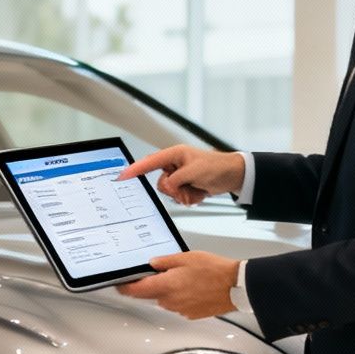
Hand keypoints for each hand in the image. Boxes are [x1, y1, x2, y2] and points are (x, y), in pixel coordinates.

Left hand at [116, 251, 240, 319]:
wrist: (236, 286)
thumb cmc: (214, 270)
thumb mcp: (187, 258)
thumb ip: (165, 261)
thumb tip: (153, 264)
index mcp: (166, 286)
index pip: (136, 291)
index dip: (125, 288)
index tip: (120, 284)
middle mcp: (170, 301)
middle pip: (152, 295)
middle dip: (154, 285)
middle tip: (166, 271)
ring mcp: (180, 310)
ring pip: (167, 300)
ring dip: (170, 291)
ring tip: (187, 278)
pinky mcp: (191, 315)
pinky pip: (180, 306)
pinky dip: (182, 297)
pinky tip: (194, 287)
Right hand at [117, 145, 245, 205]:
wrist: (233, 176)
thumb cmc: (216, 166)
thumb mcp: (194, 172)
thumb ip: (176, 180)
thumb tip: (167, 187)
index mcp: (174, 155)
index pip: (149, 162)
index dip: (134, 169)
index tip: (122, 176)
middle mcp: (174, 165)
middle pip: (161, 184)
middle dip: (175, 190)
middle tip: (187, 188)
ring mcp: (180, 177)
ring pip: (170, 193)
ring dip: (184, 195)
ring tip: (197, 190)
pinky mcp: (185, 186)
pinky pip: (178, 198)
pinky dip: (189, 198)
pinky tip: (199, 192)